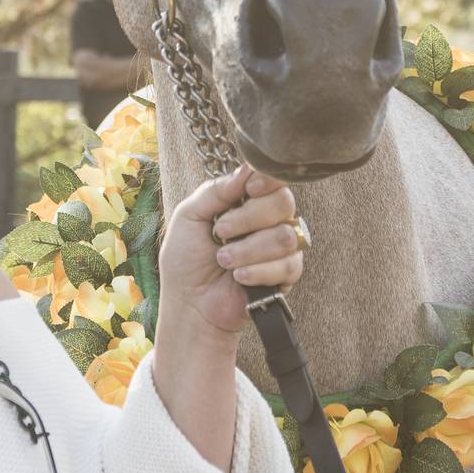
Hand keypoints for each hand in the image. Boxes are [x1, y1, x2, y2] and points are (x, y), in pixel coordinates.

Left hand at [157, 165, 303, 343]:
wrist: (190, 303)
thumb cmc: (185, 259)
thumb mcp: (189, 216)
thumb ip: (215, 190)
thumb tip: (246, 169)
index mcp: (245, 200)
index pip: (273, 178)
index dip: (266, 180)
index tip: (249, 190)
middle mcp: (267, 219)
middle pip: (283, 202)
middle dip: (249, 218)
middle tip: (221, 232)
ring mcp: (279, 247)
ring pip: (285, 235)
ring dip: (248, 249)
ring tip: (223, 260)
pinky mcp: (287, 275)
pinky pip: (288, 265)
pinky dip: (258, 271)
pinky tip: (239, 277)